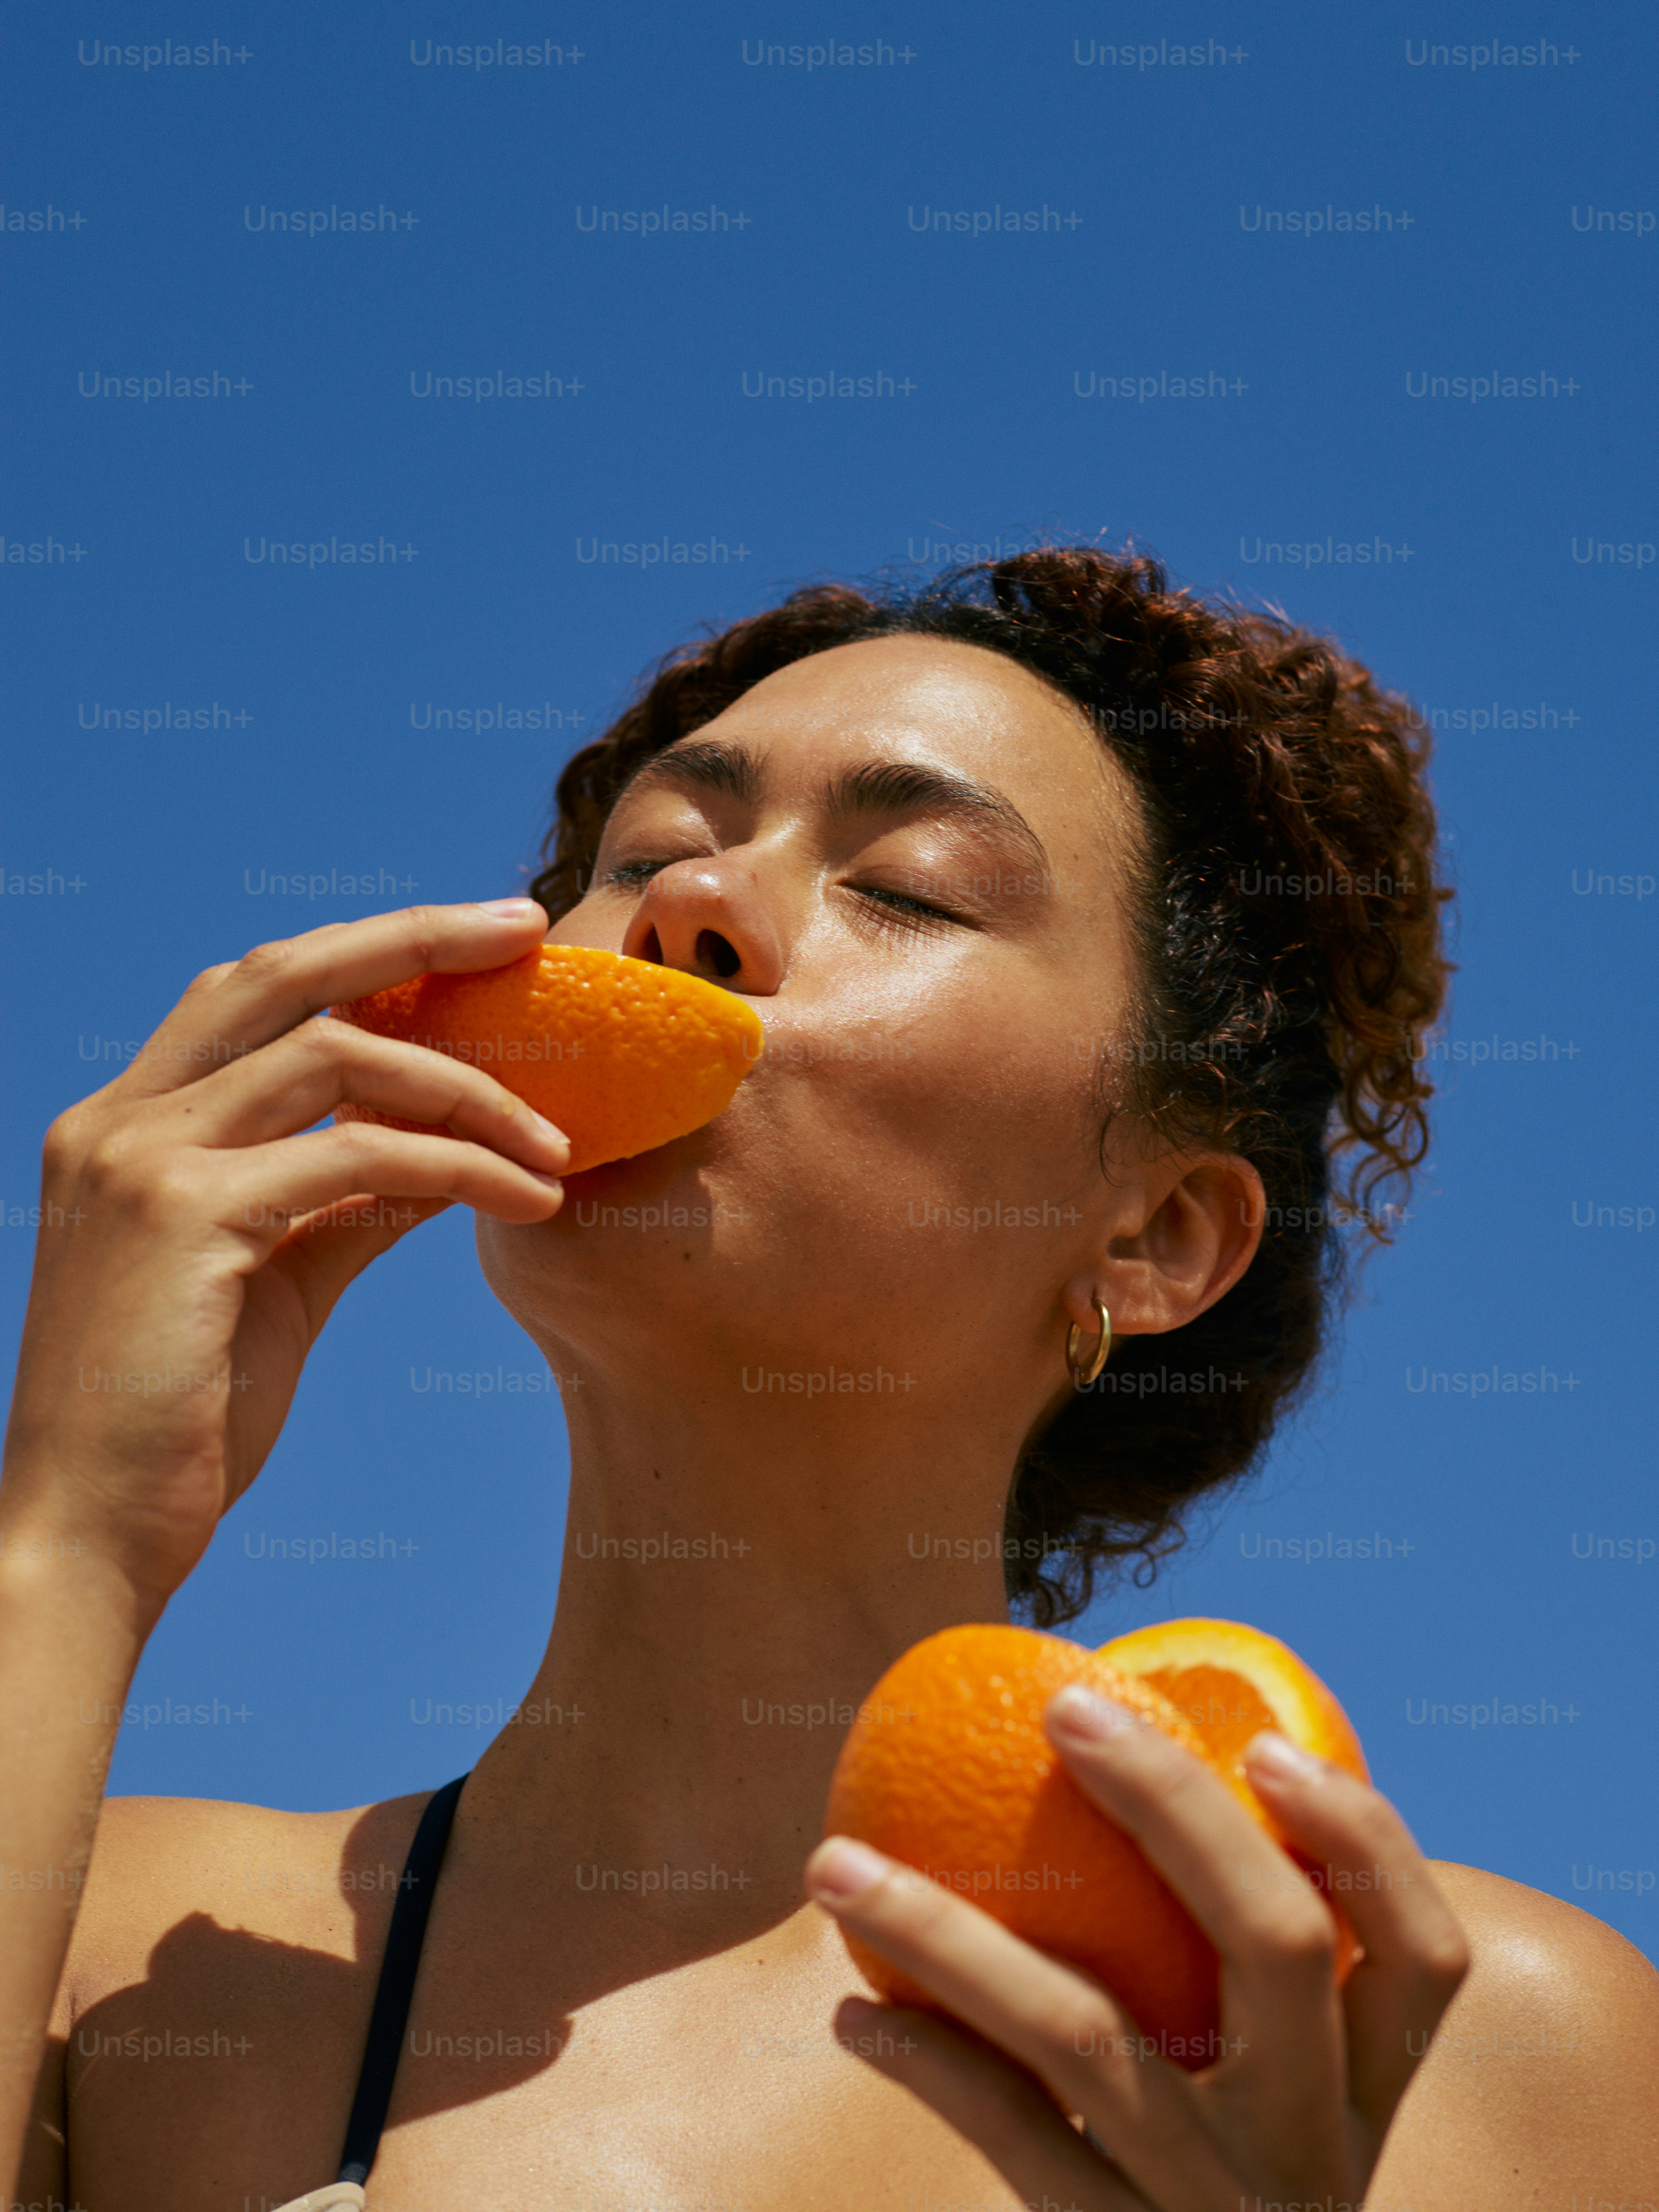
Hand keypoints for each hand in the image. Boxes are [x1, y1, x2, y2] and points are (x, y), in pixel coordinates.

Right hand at [2, 900, 567, 1620]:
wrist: (94, 1535)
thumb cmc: (182, 1417)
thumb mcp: (277, 1280)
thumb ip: (345, 1203)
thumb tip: (441, 1154)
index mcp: (126, 1124)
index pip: (255, 993)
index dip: (363, 954)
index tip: (471, 944)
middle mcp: (119, 1119)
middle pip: (285, 974)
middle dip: (414, 936)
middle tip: (522, 929)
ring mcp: (141, 1159)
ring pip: (338, 1058)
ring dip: (468, 1090)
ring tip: (557, 1143)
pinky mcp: (185, 1217)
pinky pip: (359, 1157)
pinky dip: (460, 1167)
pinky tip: (531, 1197)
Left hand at [805, 1686, 1469, 2208]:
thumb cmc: (1191, 2200)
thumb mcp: (1247, 2119)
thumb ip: (1217, 1993)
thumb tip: (1110, 1777)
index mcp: (1362, 2103)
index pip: (1423, 1956)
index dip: (1363, 1838)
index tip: (1261, 1742)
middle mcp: (1311, 2154)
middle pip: (1279, 1940)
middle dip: (1176, 1805)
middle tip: (1061, 1707)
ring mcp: (1212, 2211)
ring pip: (1084, 2035)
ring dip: (943, 1931)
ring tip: (833, 1861)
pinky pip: (1011, 2132)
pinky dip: (927, 2058)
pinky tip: (854, 2014)